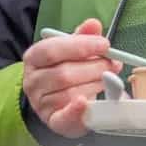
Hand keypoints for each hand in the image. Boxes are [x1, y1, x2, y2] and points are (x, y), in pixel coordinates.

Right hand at [20, 18, 121, 138]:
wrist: (55, 100)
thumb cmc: (65, 70)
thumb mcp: (71, 50)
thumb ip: (82, 37)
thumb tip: (93, 24)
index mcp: (34, 57)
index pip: (53, 50)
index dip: (81, 46)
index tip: (105, 45)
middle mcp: (32, 81)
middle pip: (65, 73)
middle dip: (95, 67)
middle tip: (113, 64)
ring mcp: (40, 103)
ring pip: (70, 93)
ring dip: (95, 85)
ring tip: (107, 80)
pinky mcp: (53, 121)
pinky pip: (64, 117)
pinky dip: (76, 110)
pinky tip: (85, 102)